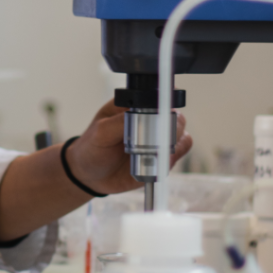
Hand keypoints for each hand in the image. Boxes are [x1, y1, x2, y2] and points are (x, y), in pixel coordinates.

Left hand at [65, 99, 192, 194]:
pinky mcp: (162, 156)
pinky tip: (154, 163)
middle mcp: (150, 119)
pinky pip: (178, 154)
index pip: (159, 97)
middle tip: (150, 142)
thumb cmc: (91, 148)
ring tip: (149, 154)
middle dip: (168, 130)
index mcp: (133, 105)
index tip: (157, 119)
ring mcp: (158, 138)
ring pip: (182, 135)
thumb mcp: (100, 132)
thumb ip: (121, 121)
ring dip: (170, 146)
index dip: (163, 107)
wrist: (90, 175)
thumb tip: (141, 113)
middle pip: (176, 117)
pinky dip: (170, 159)